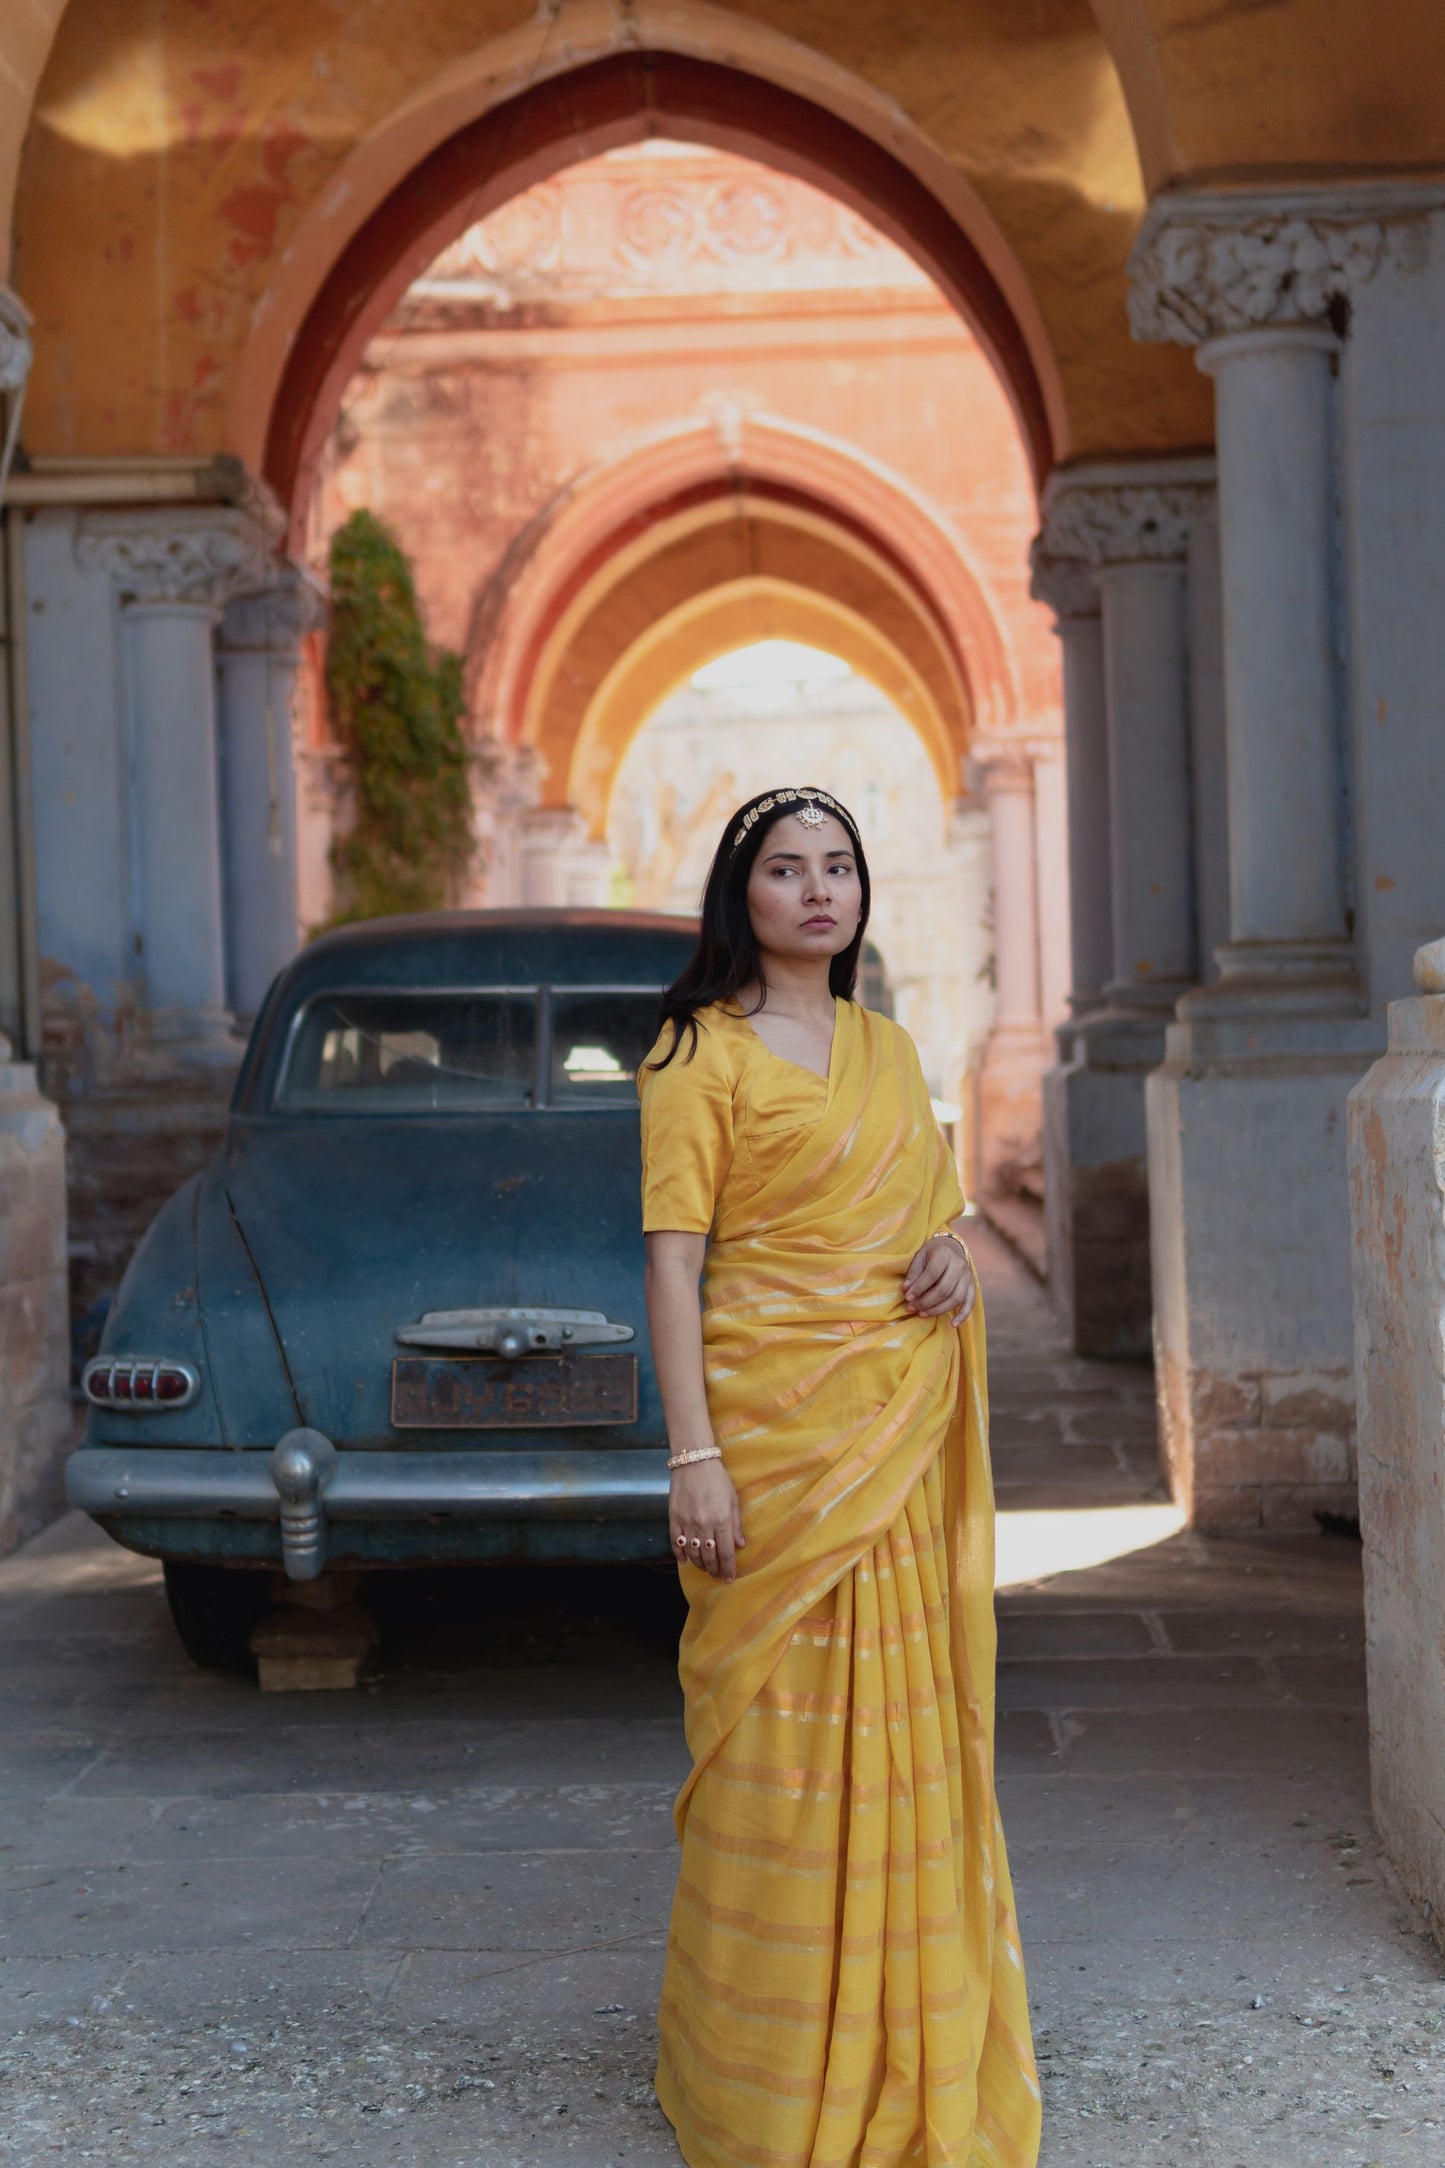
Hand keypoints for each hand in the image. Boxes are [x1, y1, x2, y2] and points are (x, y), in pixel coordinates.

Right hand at [669, 1454, 745, 1581]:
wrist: (694, 1462)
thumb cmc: (717, 1479)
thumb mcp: (733, 1499)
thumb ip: (736, 1524)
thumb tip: (740, 1545)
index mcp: (722, 1520)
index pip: (726, 1554)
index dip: (728, 1570)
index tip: (729, 1579)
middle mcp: (704, 1525)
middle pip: (709, 1557)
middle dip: (714, 1570)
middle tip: (717, 1576)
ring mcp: (687, 1523)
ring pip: (692, 1554)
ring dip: (699, 1565)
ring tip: (705, 1568)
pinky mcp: (674, 1519)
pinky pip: (676, 1543)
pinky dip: (680, 1555)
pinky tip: (685, 1561)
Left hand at [903, 1235, 976, 1323]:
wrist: (951, 1247)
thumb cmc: (931, 1254)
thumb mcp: (920, 1256)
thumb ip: (914, 1273)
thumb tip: (907, 1290)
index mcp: (944, 1254)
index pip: (932, 1274)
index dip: (919, 1288)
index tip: (908, 1298)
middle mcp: (959, 1264)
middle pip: (944, 1289)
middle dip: (926, 1302)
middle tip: (912, 1308)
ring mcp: (967, 1276)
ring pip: (955, 1298)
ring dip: (938, 1310)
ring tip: (922, 1314)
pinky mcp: (972, 1285)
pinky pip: (970, 1302)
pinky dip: (963, 1315)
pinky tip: (953, 1324)